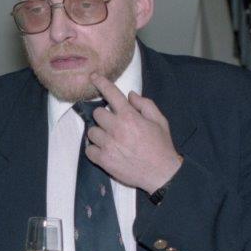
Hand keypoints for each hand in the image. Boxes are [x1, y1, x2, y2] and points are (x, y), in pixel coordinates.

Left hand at [86, 74, 181, 193]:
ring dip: (99, 133)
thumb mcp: (159, 121)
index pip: (111, 94)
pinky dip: (95, 149)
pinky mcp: (104, 160)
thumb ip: (144, 104)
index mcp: (130, 117)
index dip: (101, 83)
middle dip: (105, 116)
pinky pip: (89, 149)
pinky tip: (105, 150)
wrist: (161, 173)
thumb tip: (130, 95)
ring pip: (92, 131)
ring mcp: (108, 145)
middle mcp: (116, 128)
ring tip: (111, 139)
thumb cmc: (161, 146)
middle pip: (97, 113)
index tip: (93, 77)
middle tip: (114, 124)